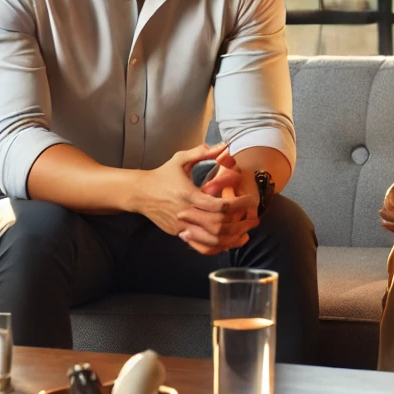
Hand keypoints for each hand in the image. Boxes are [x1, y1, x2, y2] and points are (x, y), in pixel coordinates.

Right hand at [135, 144, 258, 255]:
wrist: (139, 193)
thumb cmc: (162, 174)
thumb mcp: (180, 159)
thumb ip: (202, 152)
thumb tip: (224, 145)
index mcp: (189, 195)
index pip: (219, 206)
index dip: (238, 204)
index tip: (251, 200)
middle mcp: (185, 213)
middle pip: (218, 225)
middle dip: (239, 224)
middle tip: (254, 220)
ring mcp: (181, 226)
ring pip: (210, 240)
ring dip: (231, 239)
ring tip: (246, 234)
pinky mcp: (178, 234)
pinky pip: (199, 246)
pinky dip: (215, 248)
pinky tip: (227, 244)